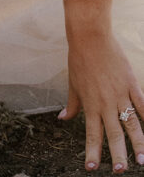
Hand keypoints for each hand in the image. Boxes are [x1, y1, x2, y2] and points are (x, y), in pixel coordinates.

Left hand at [60, 30, 143, 171]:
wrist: (90, 36)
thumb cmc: (79, 59)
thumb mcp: (73, 83)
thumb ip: (72, 104)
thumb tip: (63, 118)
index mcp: (90, 104)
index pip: (91, 134)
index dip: (92, 152)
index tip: (91, 168)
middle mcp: (105, 102)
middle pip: (113, 133)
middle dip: (118, 154)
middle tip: (121, 171)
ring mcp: (120, 94)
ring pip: (131, 123)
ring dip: (138, 143)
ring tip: (142, 161)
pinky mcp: (131, 83)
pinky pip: (142, 104)